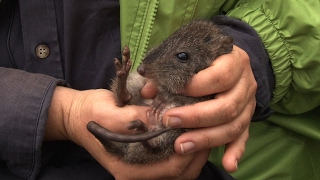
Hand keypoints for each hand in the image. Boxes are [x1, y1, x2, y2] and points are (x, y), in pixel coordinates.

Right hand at [45, 87, 209, 178]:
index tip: (202, 130)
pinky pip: (171, 161)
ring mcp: (141, 168)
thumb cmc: (90, 113)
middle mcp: (137, 173)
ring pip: (178, 169)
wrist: (77, 115)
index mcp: (129, 168)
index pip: (172, 169)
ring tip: (202, 131)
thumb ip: (137, 119)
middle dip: (198, 153)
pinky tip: (188, 133)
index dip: (191, 152)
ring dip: (194, 152)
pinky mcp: (144, 159)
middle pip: (180, 173)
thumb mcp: (111, 113)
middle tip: (209, 130)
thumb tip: (167, 118)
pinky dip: (184, 150)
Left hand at [142, 45, 256, 171]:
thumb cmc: (206, 59)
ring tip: (182, 146)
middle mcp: (246, 84)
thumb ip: (171, 71)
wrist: (231, 61)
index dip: (196, 86)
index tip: (172, 91)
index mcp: (234, 61)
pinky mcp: (247, 119)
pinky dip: (236, 151)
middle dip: (196, 117)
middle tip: (170, 122)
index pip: (220, 76)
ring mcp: (248, 104)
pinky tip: (228, 164)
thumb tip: (148, 91)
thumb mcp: (192, 58)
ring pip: (234, 126)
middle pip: (227, 106)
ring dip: (207, 139)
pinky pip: (244, 137)